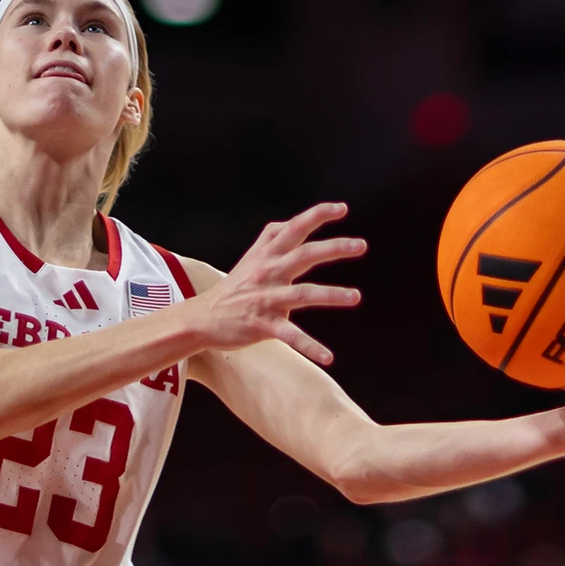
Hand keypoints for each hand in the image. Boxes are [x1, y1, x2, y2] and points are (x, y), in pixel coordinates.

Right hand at [190, 203, 365, 365]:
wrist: (203, 317)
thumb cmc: (232, 287)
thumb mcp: (250, 257)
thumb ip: (270, 237)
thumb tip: (291, 222)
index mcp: (267, 255)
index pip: (295, 228)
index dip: (318, 215)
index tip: (341, 208)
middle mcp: (268, 272)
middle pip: (303, 255)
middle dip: (334, 249)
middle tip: (361, 245)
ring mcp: (266, 299)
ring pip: (302, 294)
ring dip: (331, 295)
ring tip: (355, 296)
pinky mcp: (263, 324)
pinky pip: (290, 336)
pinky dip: (310, 346)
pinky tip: (328, 357)